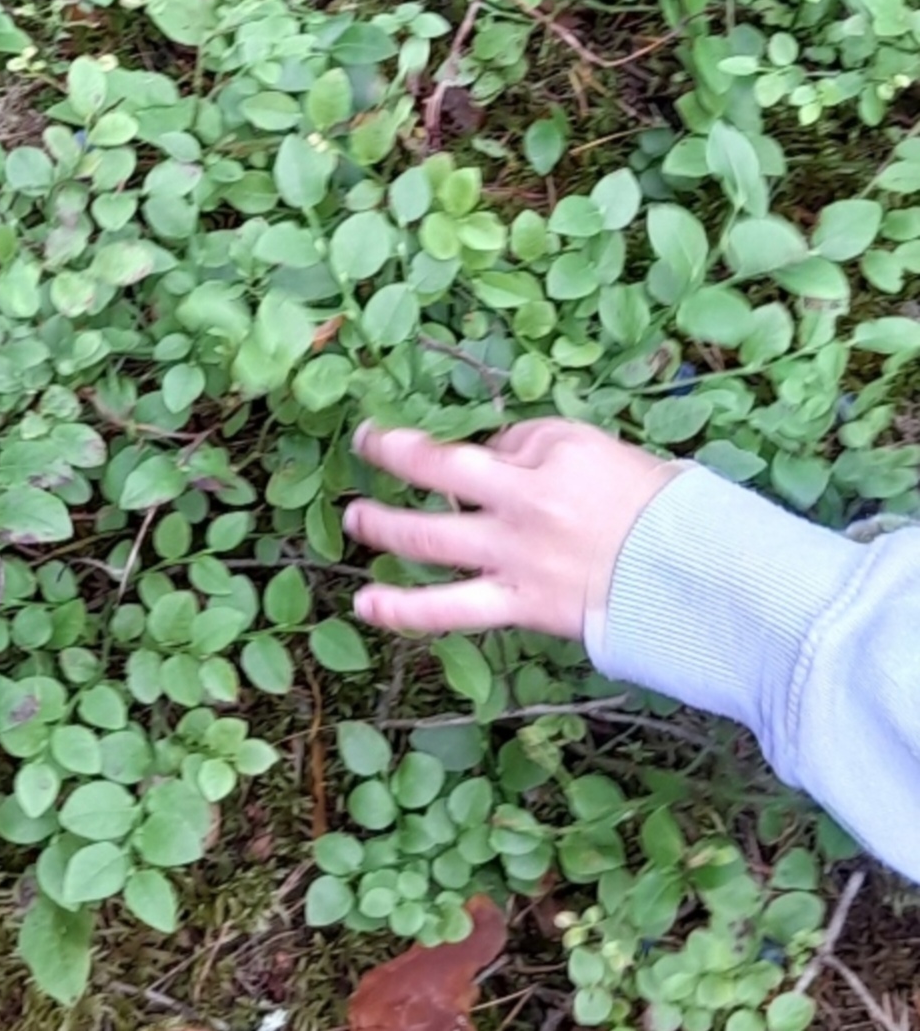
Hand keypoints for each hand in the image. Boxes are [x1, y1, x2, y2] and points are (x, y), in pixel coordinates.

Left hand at [343, 418, 682, 640]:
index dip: (492, 448)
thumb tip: (501, 458)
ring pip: (427, 537)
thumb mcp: (607, 453)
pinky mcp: (516, 604)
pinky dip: (402, 609)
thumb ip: (546, 450)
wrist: (697, 579)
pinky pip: (448, 609)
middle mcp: (523, 498)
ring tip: (353, 519)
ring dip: (383, 525)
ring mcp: (514, 554)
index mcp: (555, 451)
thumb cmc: (665, 511)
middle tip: (364, 444)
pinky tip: (365, 602)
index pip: (499, 441)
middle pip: (439, 470)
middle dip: (393, 453)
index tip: (492, 456)